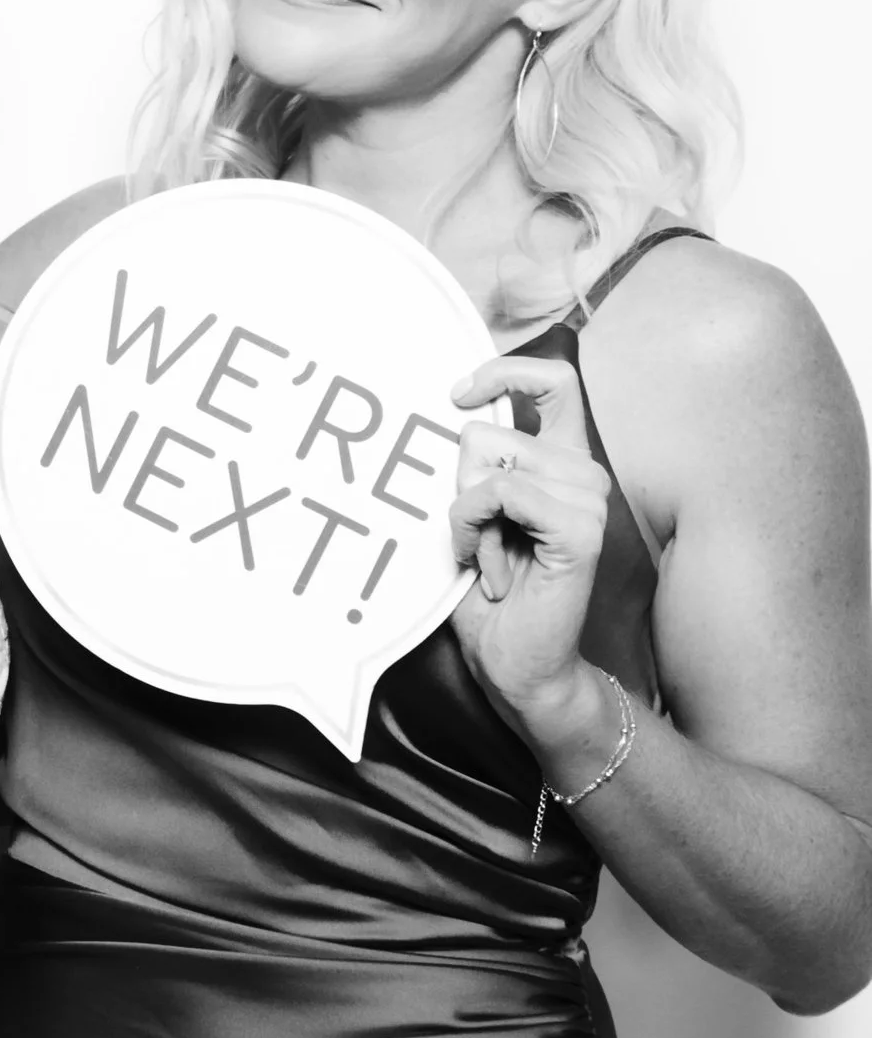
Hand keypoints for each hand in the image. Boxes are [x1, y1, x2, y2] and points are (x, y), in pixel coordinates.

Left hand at [447, 354, 616, 729]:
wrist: (519, 664)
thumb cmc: (491, 592)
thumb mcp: (474, 513)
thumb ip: (474, 465)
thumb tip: (446, 414)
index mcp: (564, 463)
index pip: (554, 381)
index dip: (503, 372)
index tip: (456, 395)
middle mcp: (585, 475)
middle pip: (490, 431)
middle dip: (461, 486)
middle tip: (481, 540)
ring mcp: (591, 501)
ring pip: (490, 465)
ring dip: (468, 516)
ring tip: (491, 559)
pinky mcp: (581, 532)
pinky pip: (500, 493)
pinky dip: (475, 527)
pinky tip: (491, 568)